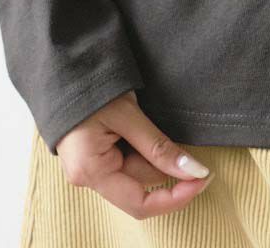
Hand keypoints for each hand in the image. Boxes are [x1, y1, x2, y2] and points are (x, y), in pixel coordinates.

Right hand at [55, 90, 212, 218]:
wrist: (67, 67)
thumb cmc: (92, 88)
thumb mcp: (128, 115)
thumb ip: (159, 147)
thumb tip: (195, 172)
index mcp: (91, 171)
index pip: (140, 203)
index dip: (175, 197)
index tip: (202, 180)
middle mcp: (88, 176)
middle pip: (141, 183)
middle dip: (166, 164)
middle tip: (185, 137)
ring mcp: (90, 167)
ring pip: (137, 170)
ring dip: (154, 152)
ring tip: (152, 120)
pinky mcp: (95, 155)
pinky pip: (127, 160)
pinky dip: (143, 148)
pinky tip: (143, 127)